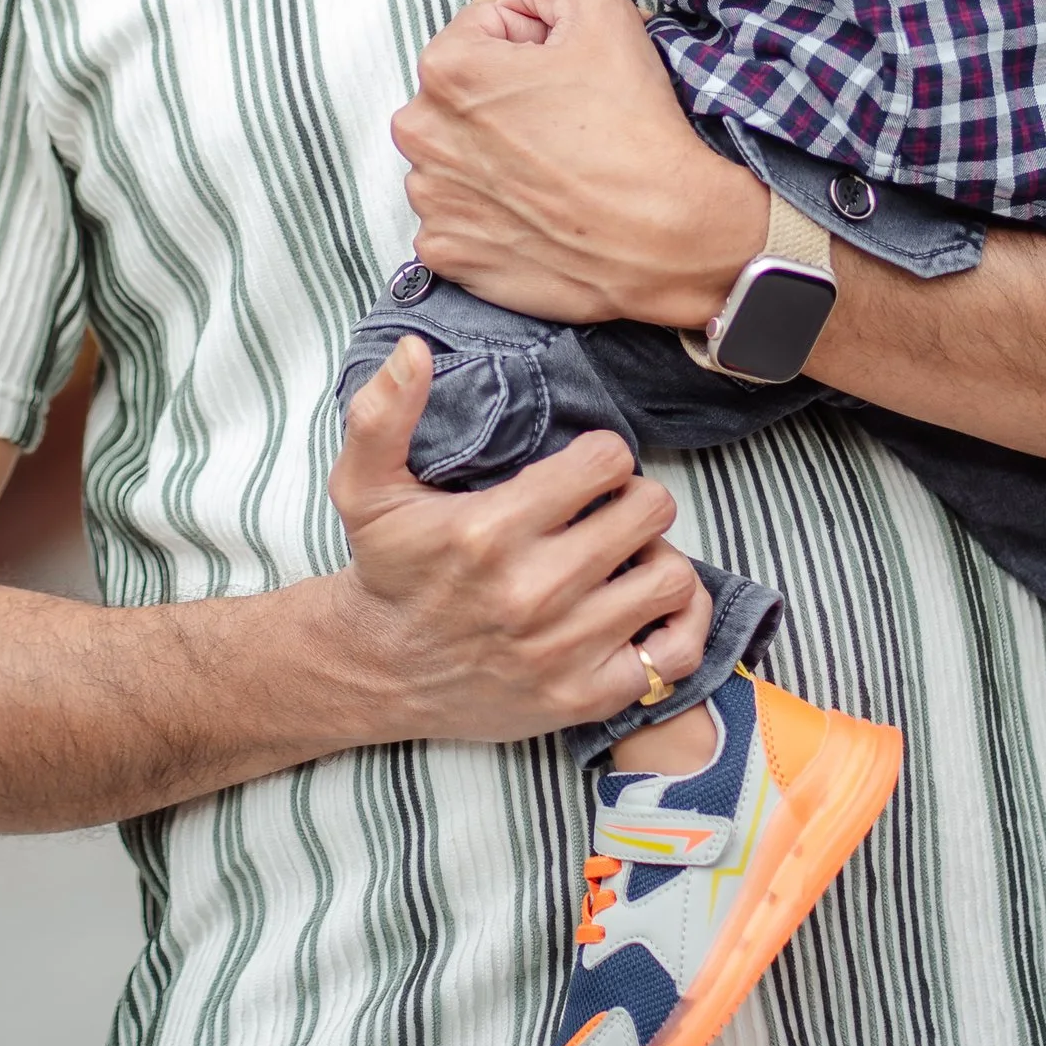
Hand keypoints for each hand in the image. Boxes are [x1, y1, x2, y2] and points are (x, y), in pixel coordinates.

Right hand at [329, 335, 714, 739]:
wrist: (380, 671)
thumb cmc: (388, 571)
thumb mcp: (365, 488)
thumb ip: (383, 414)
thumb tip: (413, 350)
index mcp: (490, 531)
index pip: (606, 463)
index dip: (602, 456)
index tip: (584, 470)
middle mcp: (534, 592)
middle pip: (649, 511)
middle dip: (633, 499)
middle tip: (608, 509)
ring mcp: (564, 650)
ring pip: (670, 576)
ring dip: (657, 556)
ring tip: (626, 554)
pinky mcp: (585, 696)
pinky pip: (675, 654)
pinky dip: (679, 624)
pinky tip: (651, 603)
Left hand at [393, 0, 765, 326]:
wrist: (664, 236)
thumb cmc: (633, 127)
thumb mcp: (603, 13)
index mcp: (447, 67)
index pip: (481, 31)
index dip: (530, 47)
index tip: (565, 77)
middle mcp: (421, 133)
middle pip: (460, 95)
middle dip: (501, 99)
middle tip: (564, 123)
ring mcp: (430, 199)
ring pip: (455, 156)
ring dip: (491, 157)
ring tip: (553, 170)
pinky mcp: (445, 253)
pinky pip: (456, 217)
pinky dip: (489, 214)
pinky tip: (536, 212)